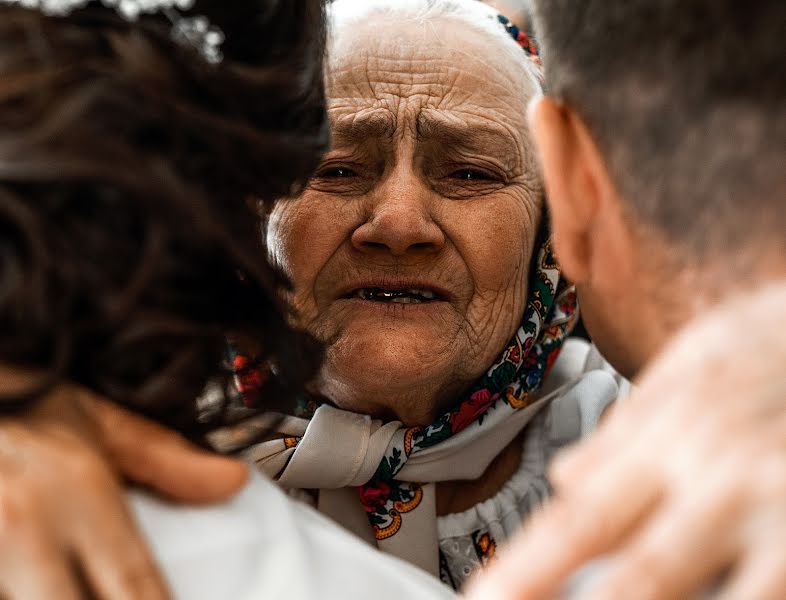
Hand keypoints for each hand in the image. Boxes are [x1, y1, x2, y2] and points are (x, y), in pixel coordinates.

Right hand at [0, 375, 247, 599]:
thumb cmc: (14, 402)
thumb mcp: (89, 418)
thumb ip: (164, 457)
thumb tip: (232, 482)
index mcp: (76, 488)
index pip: (135, 585)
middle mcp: (25, 526)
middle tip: (105, 591)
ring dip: (52, 596)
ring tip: (72, 582)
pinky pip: (1, 589)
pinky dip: (21, 587)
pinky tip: (34, 581)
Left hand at [466, 284, 785, 599]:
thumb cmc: (769, 352)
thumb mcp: (687, 369)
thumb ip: (625, 433)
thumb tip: (566, 481)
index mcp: (671, 440)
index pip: (581, 521)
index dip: (523, 574)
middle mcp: (722, 485)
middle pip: (639, 577)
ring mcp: (780, 515)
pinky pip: (764, 594)